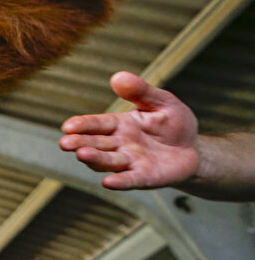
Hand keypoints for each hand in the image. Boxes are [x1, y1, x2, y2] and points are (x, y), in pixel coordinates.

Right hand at [60, 71, 199, 190]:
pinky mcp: (144, 177)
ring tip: (82, 154)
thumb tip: (118, 76)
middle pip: (96, 143)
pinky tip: (108, 182)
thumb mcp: (162, 102)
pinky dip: (119, 181)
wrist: (193, 150)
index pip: (97, 124)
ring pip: (108, 161)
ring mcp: (130, 162)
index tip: (68, 126)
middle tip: (65, 143)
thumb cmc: (175, 124)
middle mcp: (119, 145)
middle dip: (79, 143)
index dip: (82, 125)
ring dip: (94, 159)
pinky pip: (129, 179)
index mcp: (120, 125)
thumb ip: (141, 91)